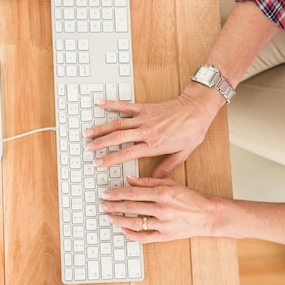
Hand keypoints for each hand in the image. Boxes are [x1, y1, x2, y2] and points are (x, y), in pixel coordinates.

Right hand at [85, 84, 222, 176]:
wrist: (197, 110)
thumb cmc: (192, 131)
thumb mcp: (182, 154)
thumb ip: (166, 167)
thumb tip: (156, 179)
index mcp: (154, 145)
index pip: (126, 154)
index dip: (110, 159)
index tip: (98, 163)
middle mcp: (146, 131)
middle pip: (117, 138)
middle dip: (100, 144)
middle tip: (87, 148)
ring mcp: (144, 118)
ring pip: (118, 123)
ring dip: (101, 128)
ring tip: (88, 133)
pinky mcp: (145, 108)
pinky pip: (125, 106)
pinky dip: (112, 104)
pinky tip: (100, 104)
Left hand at [99, 175, 215, 242]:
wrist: (207, 215)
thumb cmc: (190, 198)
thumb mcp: (171, 184)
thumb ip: (149, 181)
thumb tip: (129, 180)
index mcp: (163, 193)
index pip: (133, 193)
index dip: (117, 193)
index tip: (106, 193)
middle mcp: (162, 209)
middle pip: (131, 207)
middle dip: (114, 206)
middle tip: (103, 204)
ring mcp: (163, 224)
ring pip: (135, 222)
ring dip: (118, 219)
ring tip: (108, 216)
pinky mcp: (165, 236)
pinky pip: (144, 237)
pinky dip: (131, 234)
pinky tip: (123, 230)